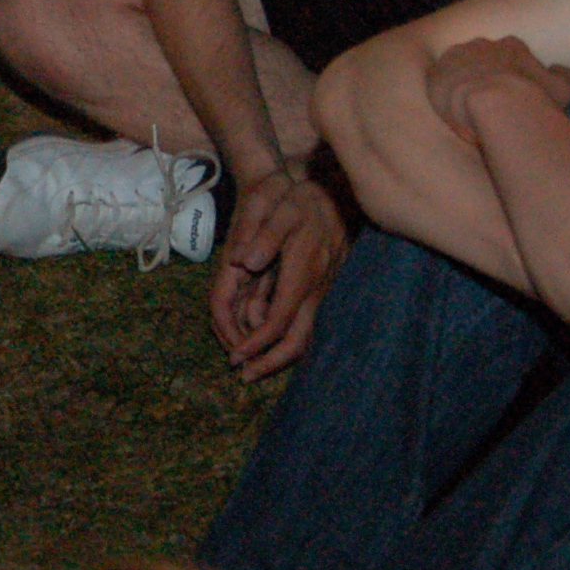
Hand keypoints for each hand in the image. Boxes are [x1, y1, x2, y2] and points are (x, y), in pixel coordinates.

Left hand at [207, 169, 346, 378]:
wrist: (335, 193)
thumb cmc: (302, 200)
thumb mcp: (279, 207)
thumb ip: (264, 235)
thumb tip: (245, 261)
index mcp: (302, 274)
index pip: (278, 321)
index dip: (256, 343)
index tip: (235, 356)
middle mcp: (317, 289)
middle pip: (297, 341)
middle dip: (270, 363)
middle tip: (244, 376)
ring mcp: (326, 291)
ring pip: (308, 337)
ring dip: (282, 357)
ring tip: (256, 368)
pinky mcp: (329, 290)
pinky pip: (312, 326)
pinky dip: (293, 342)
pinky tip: (277, 347)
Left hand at [423, 37, 569, 146]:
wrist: (494, 105)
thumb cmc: (531, 98)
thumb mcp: (563, 89)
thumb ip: (564, 76)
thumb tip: (558, 69)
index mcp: (511, 46)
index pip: (511, 55)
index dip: (512, 76)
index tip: (512, 94)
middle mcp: (481, 45)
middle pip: (482, 59)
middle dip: (484, 77)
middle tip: (489, 103)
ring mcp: (455, 57)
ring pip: (458, 69)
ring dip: (462, 86)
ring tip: (469, 111)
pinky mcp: (435, 75)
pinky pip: (439, 86)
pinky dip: (445, 100)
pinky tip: (452, 117)